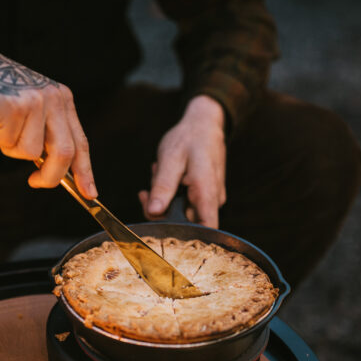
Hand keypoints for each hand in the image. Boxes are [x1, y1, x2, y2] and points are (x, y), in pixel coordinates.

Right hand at [0, 29, 95, 197]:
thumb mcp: (31, 111)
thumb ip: (45, 135)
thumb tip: (57, 173)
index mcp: (62, 99)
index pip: (80, 142)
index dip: (85, 170)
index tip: (89, 193)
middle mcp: (53, 99)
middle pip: (64, 152)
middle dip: (50, 176)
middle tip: (34, 181)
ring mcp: (35, 102)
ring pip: (30, 152)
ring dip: (10, 148)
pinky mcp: (14, 108)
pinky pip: (8, 143)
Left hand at [138, 95, 226, 227]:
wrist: (204, 123)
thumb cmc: (189, 138)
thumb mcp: (170, 159)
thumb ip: (162, 186)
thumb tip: (153, 212)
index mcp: (207, 192)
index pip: (206, 230)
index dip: (185, 236)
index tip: (160, 226)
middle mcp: (212, 199)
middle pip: (186, 223)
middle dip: (162, 210)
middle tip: (148, 189)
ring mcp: (208, 198)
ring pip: (181, 212)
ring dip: (164, 197)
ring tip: (158, 171)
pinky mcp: (202, 195)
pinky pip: (183, 203)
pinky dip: (169, 191)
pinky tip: (164, 173)